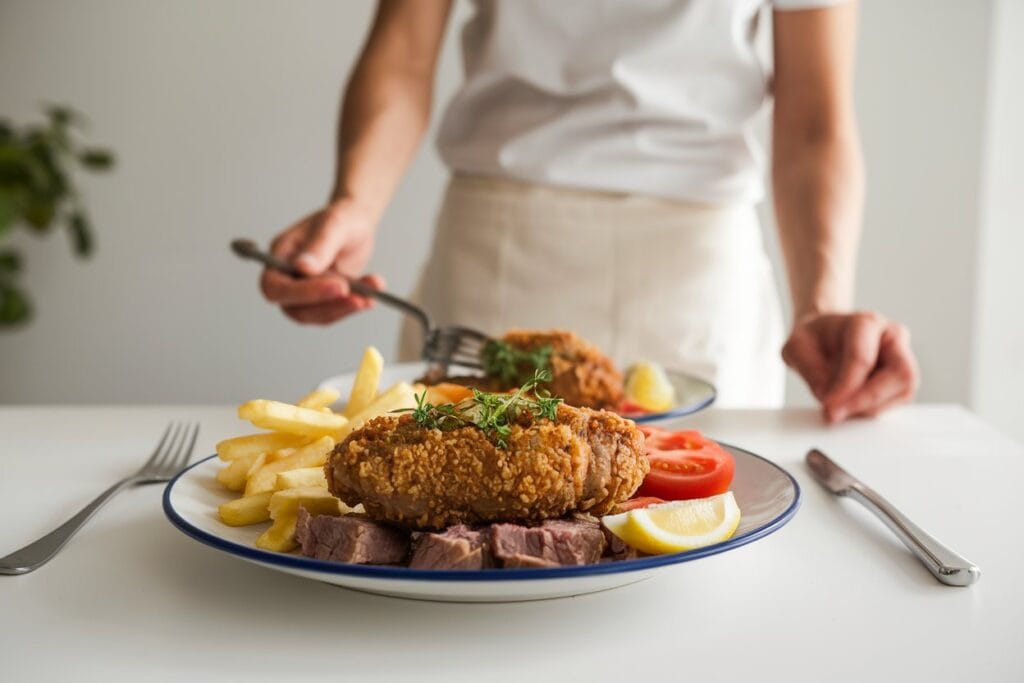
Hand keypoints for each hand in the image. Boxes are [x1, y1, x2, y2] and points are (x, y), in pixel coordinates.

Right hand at [260, 199, 384, 324]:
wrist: (357, 223)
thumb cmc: (341, 217)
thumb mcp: (334, 224)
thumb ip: (319, 245)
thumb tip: (303, 268)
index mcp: (280, 256)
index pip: (274, 287)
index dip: (301, 293)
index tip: (337, 286)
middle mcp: (288, 278)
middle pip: (295, 309)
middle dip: (329, 305)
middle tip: (359, 296)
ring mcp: (306, 291)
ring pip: (317, 315)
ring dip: (346, 307)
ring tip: (372, 290)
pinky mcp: (325, 299)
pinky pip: (336, 311)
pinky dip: (356, 303)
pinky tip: (374, 291)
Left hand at [782, 311, 919, 422]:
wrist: (824, 338)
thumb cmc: (814, 339)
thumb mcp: (797, 347)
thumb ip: (810, 370)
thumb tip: (828, 397)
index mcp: (866, 322)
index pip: (862, 358)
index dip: (846, 387)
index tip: (828, 406)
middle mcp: (892, 337)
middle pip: (900, 374)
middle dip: (867, 400)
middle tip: (838, 413)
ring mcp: (903, 358)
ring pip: (903, 391)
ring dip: (870, 408)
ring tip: (841, 411)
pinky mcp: (902, 381)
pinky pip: (898, 402)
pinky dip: (872, 411)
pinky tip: (851, 410)